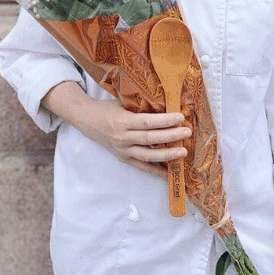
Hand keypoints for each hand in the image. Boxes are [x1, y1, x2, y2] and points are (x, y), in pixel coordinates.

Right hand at [42, 81, 190, 176]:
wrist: (86, 120)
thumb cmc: (107, 108)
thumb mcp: (122, 103)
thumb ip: (140, 107)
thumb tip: (166, 105)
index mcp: (122, 122)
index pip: (147, 122)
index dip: (165, 121)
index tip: (180, 117)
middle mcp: (122, 138)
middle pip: (150, 140)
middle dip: (171, 137)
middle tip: (187, 133)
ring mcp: (123, 151)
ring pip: (148, 156)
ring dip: (167, 155)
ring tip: (183, 152)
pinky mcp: (123, 158)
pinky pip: (142, 166)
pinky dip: (156, 170)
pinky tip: (170, 171)